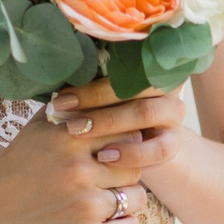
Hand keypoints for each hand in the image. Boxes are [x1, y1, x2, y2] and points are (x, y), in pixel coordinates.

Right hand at [0, 90, 153, 223]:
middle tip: (110, 179)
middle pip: (135, 167)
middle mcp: (79, 171)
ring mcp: (85, 207)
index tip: (116, 153)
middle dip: (126, 173)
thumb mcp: (35, 130)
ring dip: (126, 199)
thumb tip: (93, 88)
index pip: (127, 134)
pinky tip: (107, 222)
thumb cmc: (15, 168)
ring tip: (106, 201)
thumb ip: (67, 111)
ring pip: (136, 198)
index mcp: (69, 141)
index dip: (126, 144)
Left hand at [50, 78, 189, 185]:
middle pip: (133, 84)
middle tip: (65, 113)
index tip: (59, 99)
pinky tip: (105, 157)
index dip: (88, 83)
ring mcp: (172, 115)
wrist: (135, 155)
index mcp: (141, 70)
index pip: (118, 67)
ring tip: (80, 133)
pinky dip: (131, 153)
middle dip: (96, 98)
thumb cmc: (104, 122)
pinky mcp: (173, 143)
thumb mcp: (93, 104)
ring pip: (146, 112)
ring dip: (110, 122)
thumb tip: (49, 81)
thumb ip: (81, 91)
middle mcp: (162, 87)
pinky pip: (157, 148)